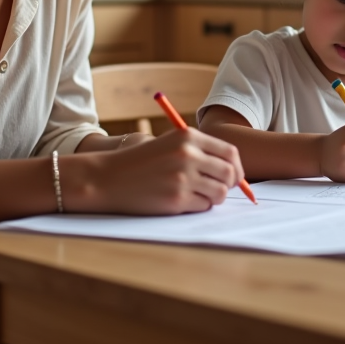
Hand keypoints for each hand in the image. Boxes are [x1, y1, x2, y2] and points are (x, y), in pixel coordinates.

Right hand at [81, 128, 244, 213]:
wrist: (108, 178)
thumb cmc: (140, 162)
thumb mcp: (169, 144)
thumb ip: (199, 151)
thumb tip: (233, 170)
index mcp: (188, 136)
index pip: (230, 152)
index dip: (237, 167)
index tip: (234, 176)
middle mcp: (188, 155)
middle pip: (230, 174)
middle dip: (230, 185)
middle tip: (219, 189)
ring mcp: (183, 178)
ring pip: (220, 193)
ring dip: (214, 197)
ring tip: (197, 194)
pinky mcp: (176, 200)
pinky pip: (203, 206)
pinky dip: (198, 206)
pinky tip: (182, 200)